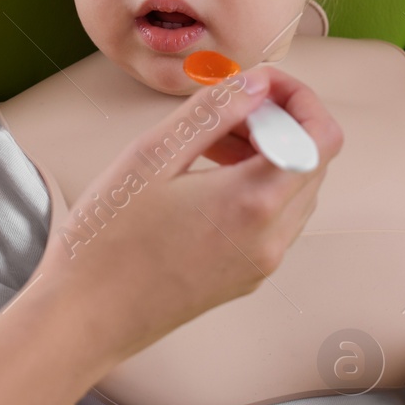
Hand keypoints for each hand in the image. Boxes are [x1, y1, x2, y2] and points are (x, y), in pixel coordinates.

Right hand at [37, 66, 343, 362]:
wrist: (83, 320)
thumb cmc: (105, 241)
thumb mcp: (150, 156)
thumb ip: (212, 112)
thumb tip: (257, 84)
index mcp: (253, 202)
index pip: (321, 137)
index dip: (298, 99)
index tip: (256, 86)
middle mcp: (271, 238)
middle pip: (314, 161)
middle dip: (279, 123)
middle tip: (224, 110)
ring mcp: (262, 263)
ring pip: (296, 191)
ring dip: (269, 155)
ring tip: (209, 144)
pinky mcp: (246, 278)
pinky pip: (275, 221)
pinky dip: (257, 188)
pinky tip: (206, 181)